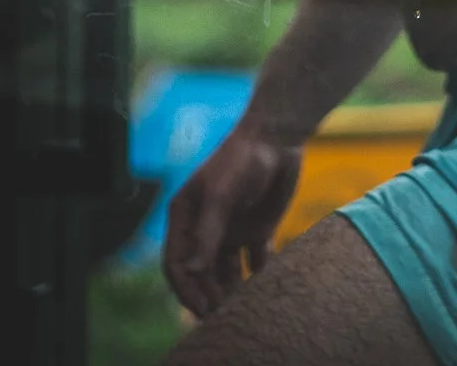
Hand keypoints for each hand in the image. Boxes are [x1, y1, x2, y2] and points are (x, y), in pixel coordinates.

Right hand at [162, 117, 304, 317]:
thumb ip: (207, 233)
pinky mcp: (257, 232)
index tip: (202, 310)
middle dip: (209, 297)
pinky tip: (266, 293)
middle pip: (201, 274)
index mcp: (186, 216)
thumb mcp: (221, 194)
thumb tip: (191, 271)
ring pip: (227, 274)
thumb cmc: (242, 159)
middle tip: (223, 318)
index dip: (186, 289)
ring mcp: (231, 231)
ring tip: (243, 313)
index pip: (177, 263)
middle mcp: (205, 228)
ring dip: (232, 294)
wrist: (278, 138)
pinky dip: (258, 280)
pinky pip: (255, 265)